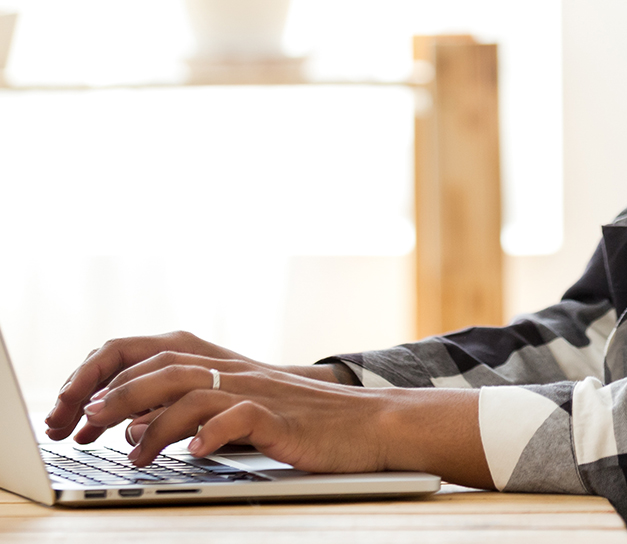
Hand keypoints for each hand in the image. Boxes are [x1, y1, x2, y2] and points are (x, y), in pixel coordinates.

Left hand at [44, 331, 350, 444]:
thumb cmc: (305, 420)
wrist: (367, 422)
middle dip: (115, 395)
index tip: (77, 408)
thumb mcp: (245, 408)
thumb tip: (138, 426)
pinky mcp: (281, 417)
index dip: (110, 376)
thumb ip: (196, 410)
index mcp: (224, 366)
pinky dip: (212, 433)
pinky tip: (195, 453)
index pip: (155, 355)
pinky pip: (240, 417)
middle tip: (82, 426)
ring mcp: (259, 391)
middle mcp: (237, 372)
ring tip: (132, 452)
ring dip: (154, 422)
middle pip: (165, 368)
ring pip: (195, 390)